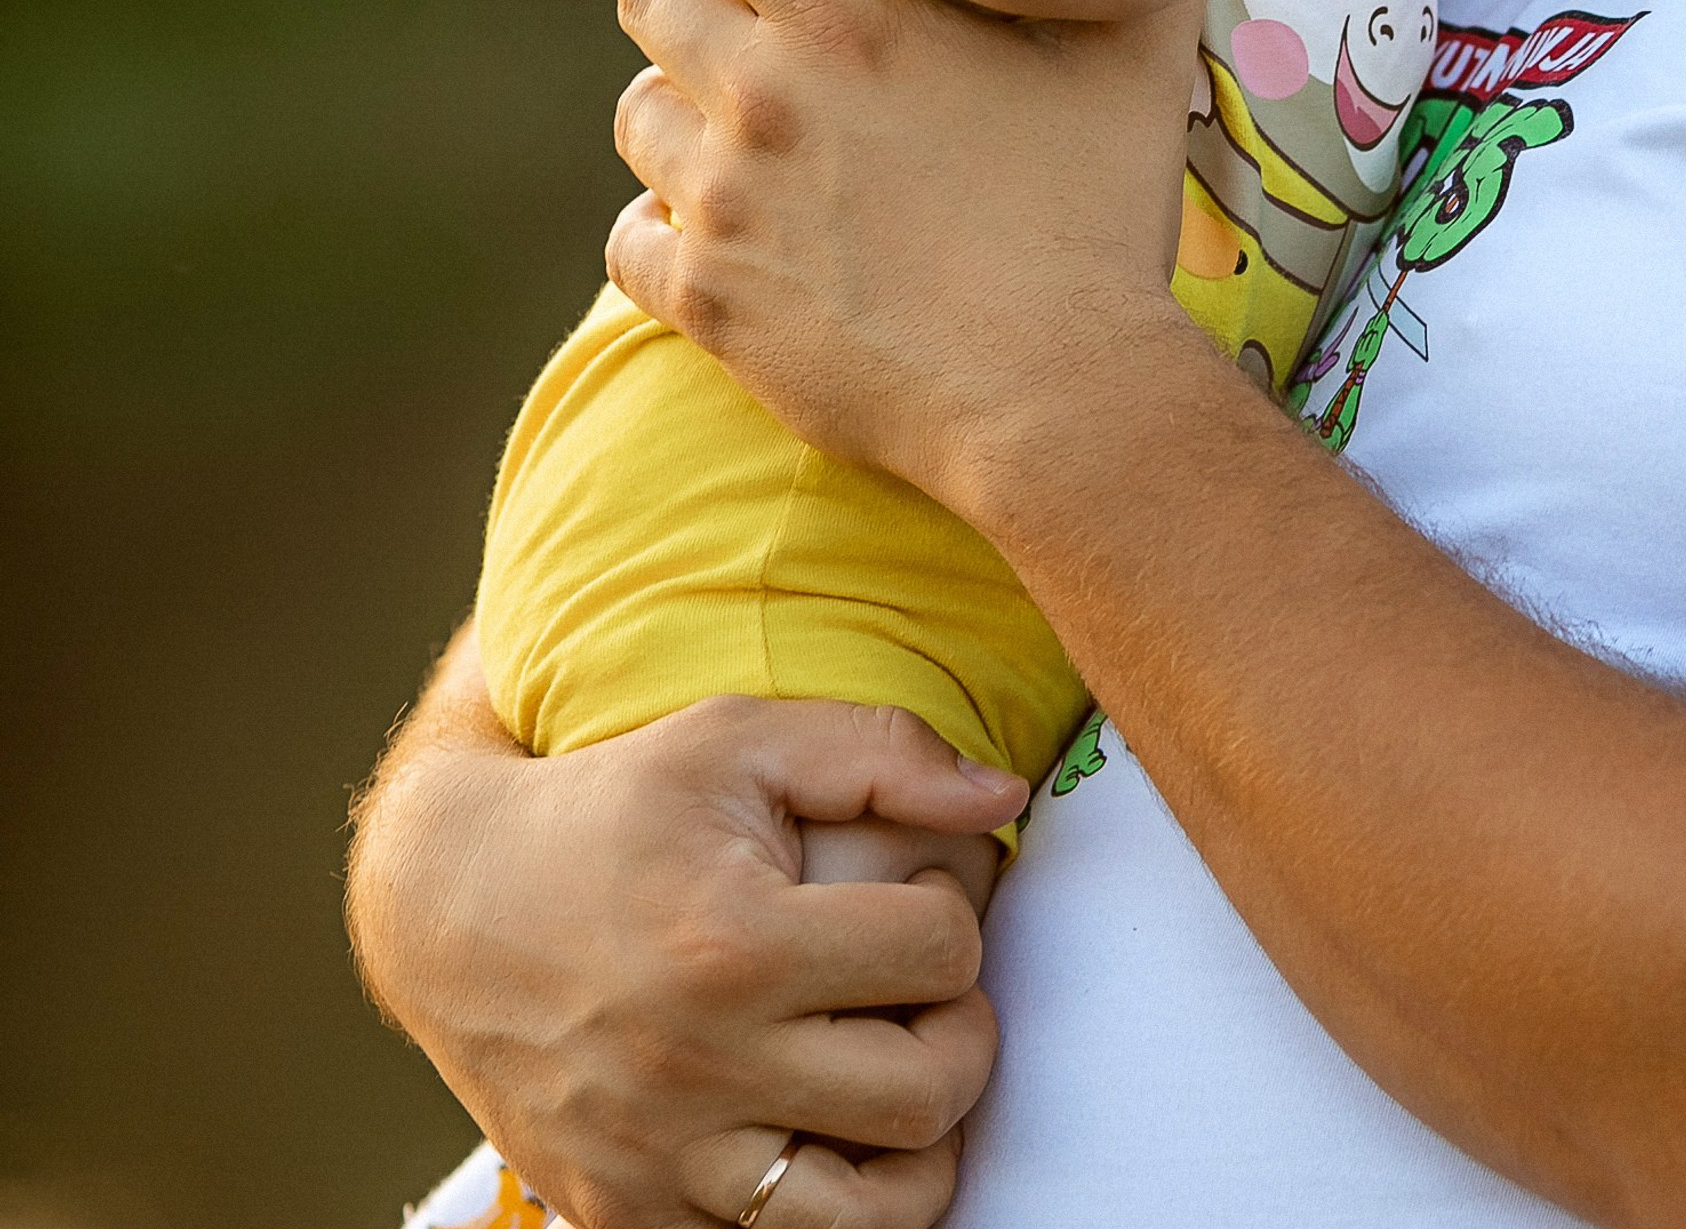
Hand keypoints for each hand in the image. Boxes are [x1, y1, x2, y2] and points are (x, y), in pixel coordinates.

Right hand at [347, 635, 1028, 1228]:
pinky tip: (817, 1122)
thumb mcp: (740, 737)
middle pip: (926, 1096)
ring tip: (893, 1072)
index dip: (955, 915)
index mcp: (733, 946)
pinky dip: (821, 1203)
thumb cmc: (614, 808)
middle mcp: (697, 1069)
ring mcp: (660, 1162)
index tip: (919, 897)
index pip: (939, 955)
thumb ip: (884, 752)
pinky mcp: (628, 1216)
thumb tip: (1003, 797)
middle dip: (959, 1033)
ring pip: (871, 1216)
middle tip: (925, 991)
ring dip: (915, 1148)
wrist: (451, 903)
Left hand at [605, 0, 1209, 498]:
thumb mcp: (1140, 57)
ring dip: (681, 106)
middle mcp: (766, 96)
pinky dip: (664, 227)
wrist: (1060, 401)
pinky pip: (631, 236)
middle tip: (742, 3)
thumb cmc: (1101, 219)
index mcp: (851, 19)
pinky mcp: (709, 300)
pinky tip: (731, 233)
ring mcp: (725, 202)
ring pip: (637, 110)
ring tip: (748, 127)